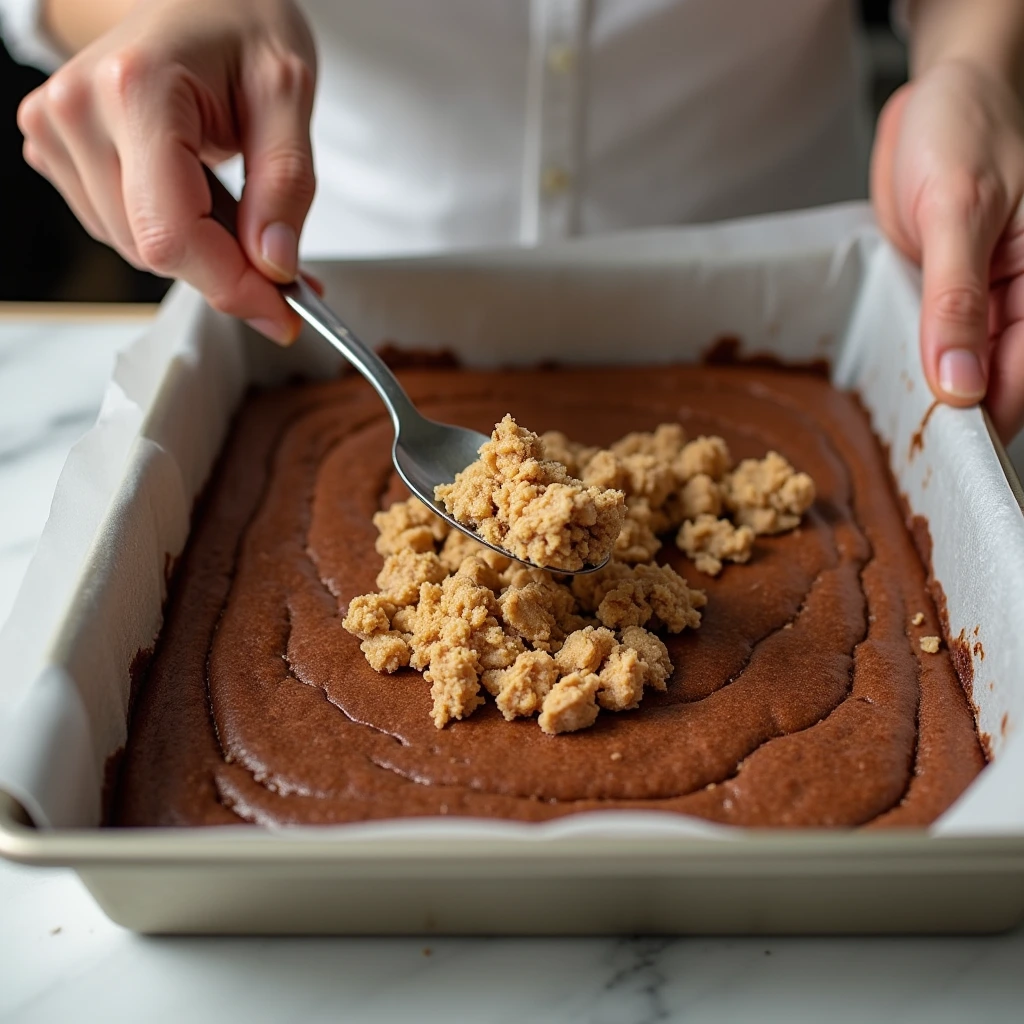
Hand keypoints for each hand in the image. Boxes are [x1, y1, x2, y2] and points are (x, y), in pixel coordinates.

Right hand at [17, 0, 316, 343]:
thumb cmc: (238, 21)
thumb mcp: (288, 91)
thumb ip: (285, 184)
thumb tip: (273, 266)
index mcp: (134, 90)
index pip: (172, 234)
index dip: (231, 287)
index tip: (284, 313)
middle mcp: (76, 111)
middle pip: (154, 250)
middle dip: (227, 272)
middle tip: (282, 263)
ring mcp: (54, 131)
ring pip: (137, 249)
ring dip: (202, 255)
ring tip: (240, 209)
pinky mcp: (53, 150)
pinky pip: (120, 229)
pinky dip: (173, 235)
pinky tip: (199, 196)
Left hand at [871, 60, 1023, 439]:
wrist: (938, 95)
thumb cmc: (963, 129)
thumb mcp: (957, 210)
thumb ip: (956, 299)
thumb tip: (961, 380)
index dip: (989, 417)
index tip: (946, 451)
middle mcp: (1020, 297)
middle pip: (998, 382)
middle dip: (958, 418)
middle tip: (913, 457)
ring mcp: (982, 300)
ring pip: (964, 370)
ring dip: (934, 398)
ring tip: (900, 438)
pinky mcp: (946, 295)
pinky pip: (933, 344)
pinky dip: (915, 367)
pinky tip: (894, 389)